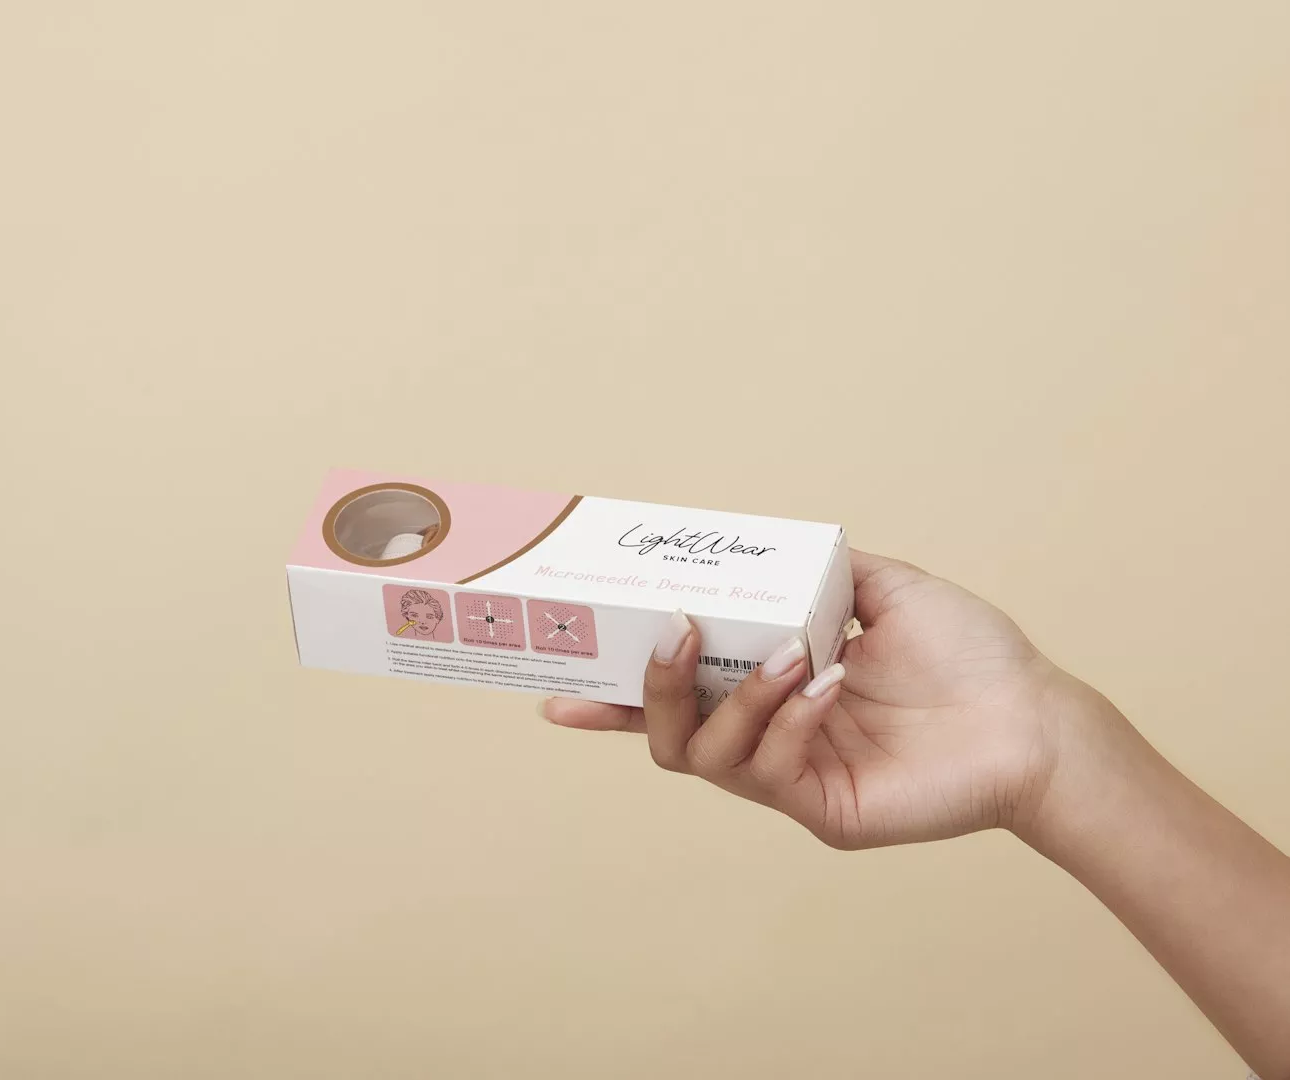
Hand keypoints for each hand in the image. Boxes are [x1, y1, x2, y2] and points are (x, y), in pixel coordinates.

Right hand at [541, 550, 1086, 848]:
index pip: (680, 697)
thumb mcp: (884, 589)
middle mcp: (771, 737)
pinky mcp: (824, 810)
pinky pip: (770, 772)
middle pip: (669, 736)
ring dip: (737, 698)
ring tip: (793, 655)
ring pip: (708, 757)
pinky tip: (830, 687)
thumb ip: (820, 571)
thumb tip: (761, 546)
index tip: (560, 682)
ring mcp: (793, 778)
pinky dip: (788, 721)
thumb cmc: (969, 656)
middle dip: (652, 690)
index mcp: (773, 690)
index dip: (615, 694)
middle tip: (673, 637)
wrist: (1033, 717)